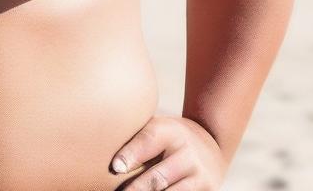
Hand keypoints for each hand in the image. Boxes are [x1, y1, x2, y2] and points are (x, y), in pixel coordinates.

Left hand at [109, 114, 226, 189]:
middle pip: (158, 177)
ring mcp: (200, 175)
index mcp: (170, 132)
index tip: (115, 168)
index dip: (130, 155)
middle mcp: (187, 153)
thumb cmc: (169, 138)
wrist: (211, 144)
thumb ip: (136, 136)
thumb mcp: (156, 128)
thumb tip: (102, 147)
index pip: (148, 142)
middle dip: (136, 188)